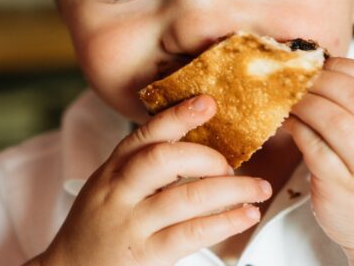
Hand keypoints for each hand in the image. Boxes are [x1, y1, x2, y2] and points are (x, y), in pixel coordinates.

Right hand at [36, 95, 271, 264]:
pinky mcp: (146, 255)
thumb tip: (197, 144)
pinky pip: (192, 233)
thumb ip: (141, 164)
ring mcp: (132, 224)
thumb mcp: (108, 186)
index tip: (207, 103)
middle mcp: (119, 192)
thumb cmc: (96, 226)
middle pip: (163, 159)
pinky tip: (246, 214)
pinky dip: (226, 221)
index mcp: (112, 170)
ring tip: (257, 188)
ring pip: (187, 197)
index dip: (177, 116)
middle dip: (206, 156)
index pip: (144, 135)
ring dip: (231, 189)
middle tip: (230, 164)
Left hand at [284, 57, 353, 257]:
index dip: (351, 67)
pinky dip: (298, 129)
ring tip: (291, 97)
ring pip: (337, 122)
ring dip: (308, 103)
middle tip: (302, 76)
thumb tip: (324, 70)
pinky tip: (289, 123)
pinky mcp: (342, 189)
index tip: (326, 62)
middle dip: (326, 80)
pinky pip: (315, 149)